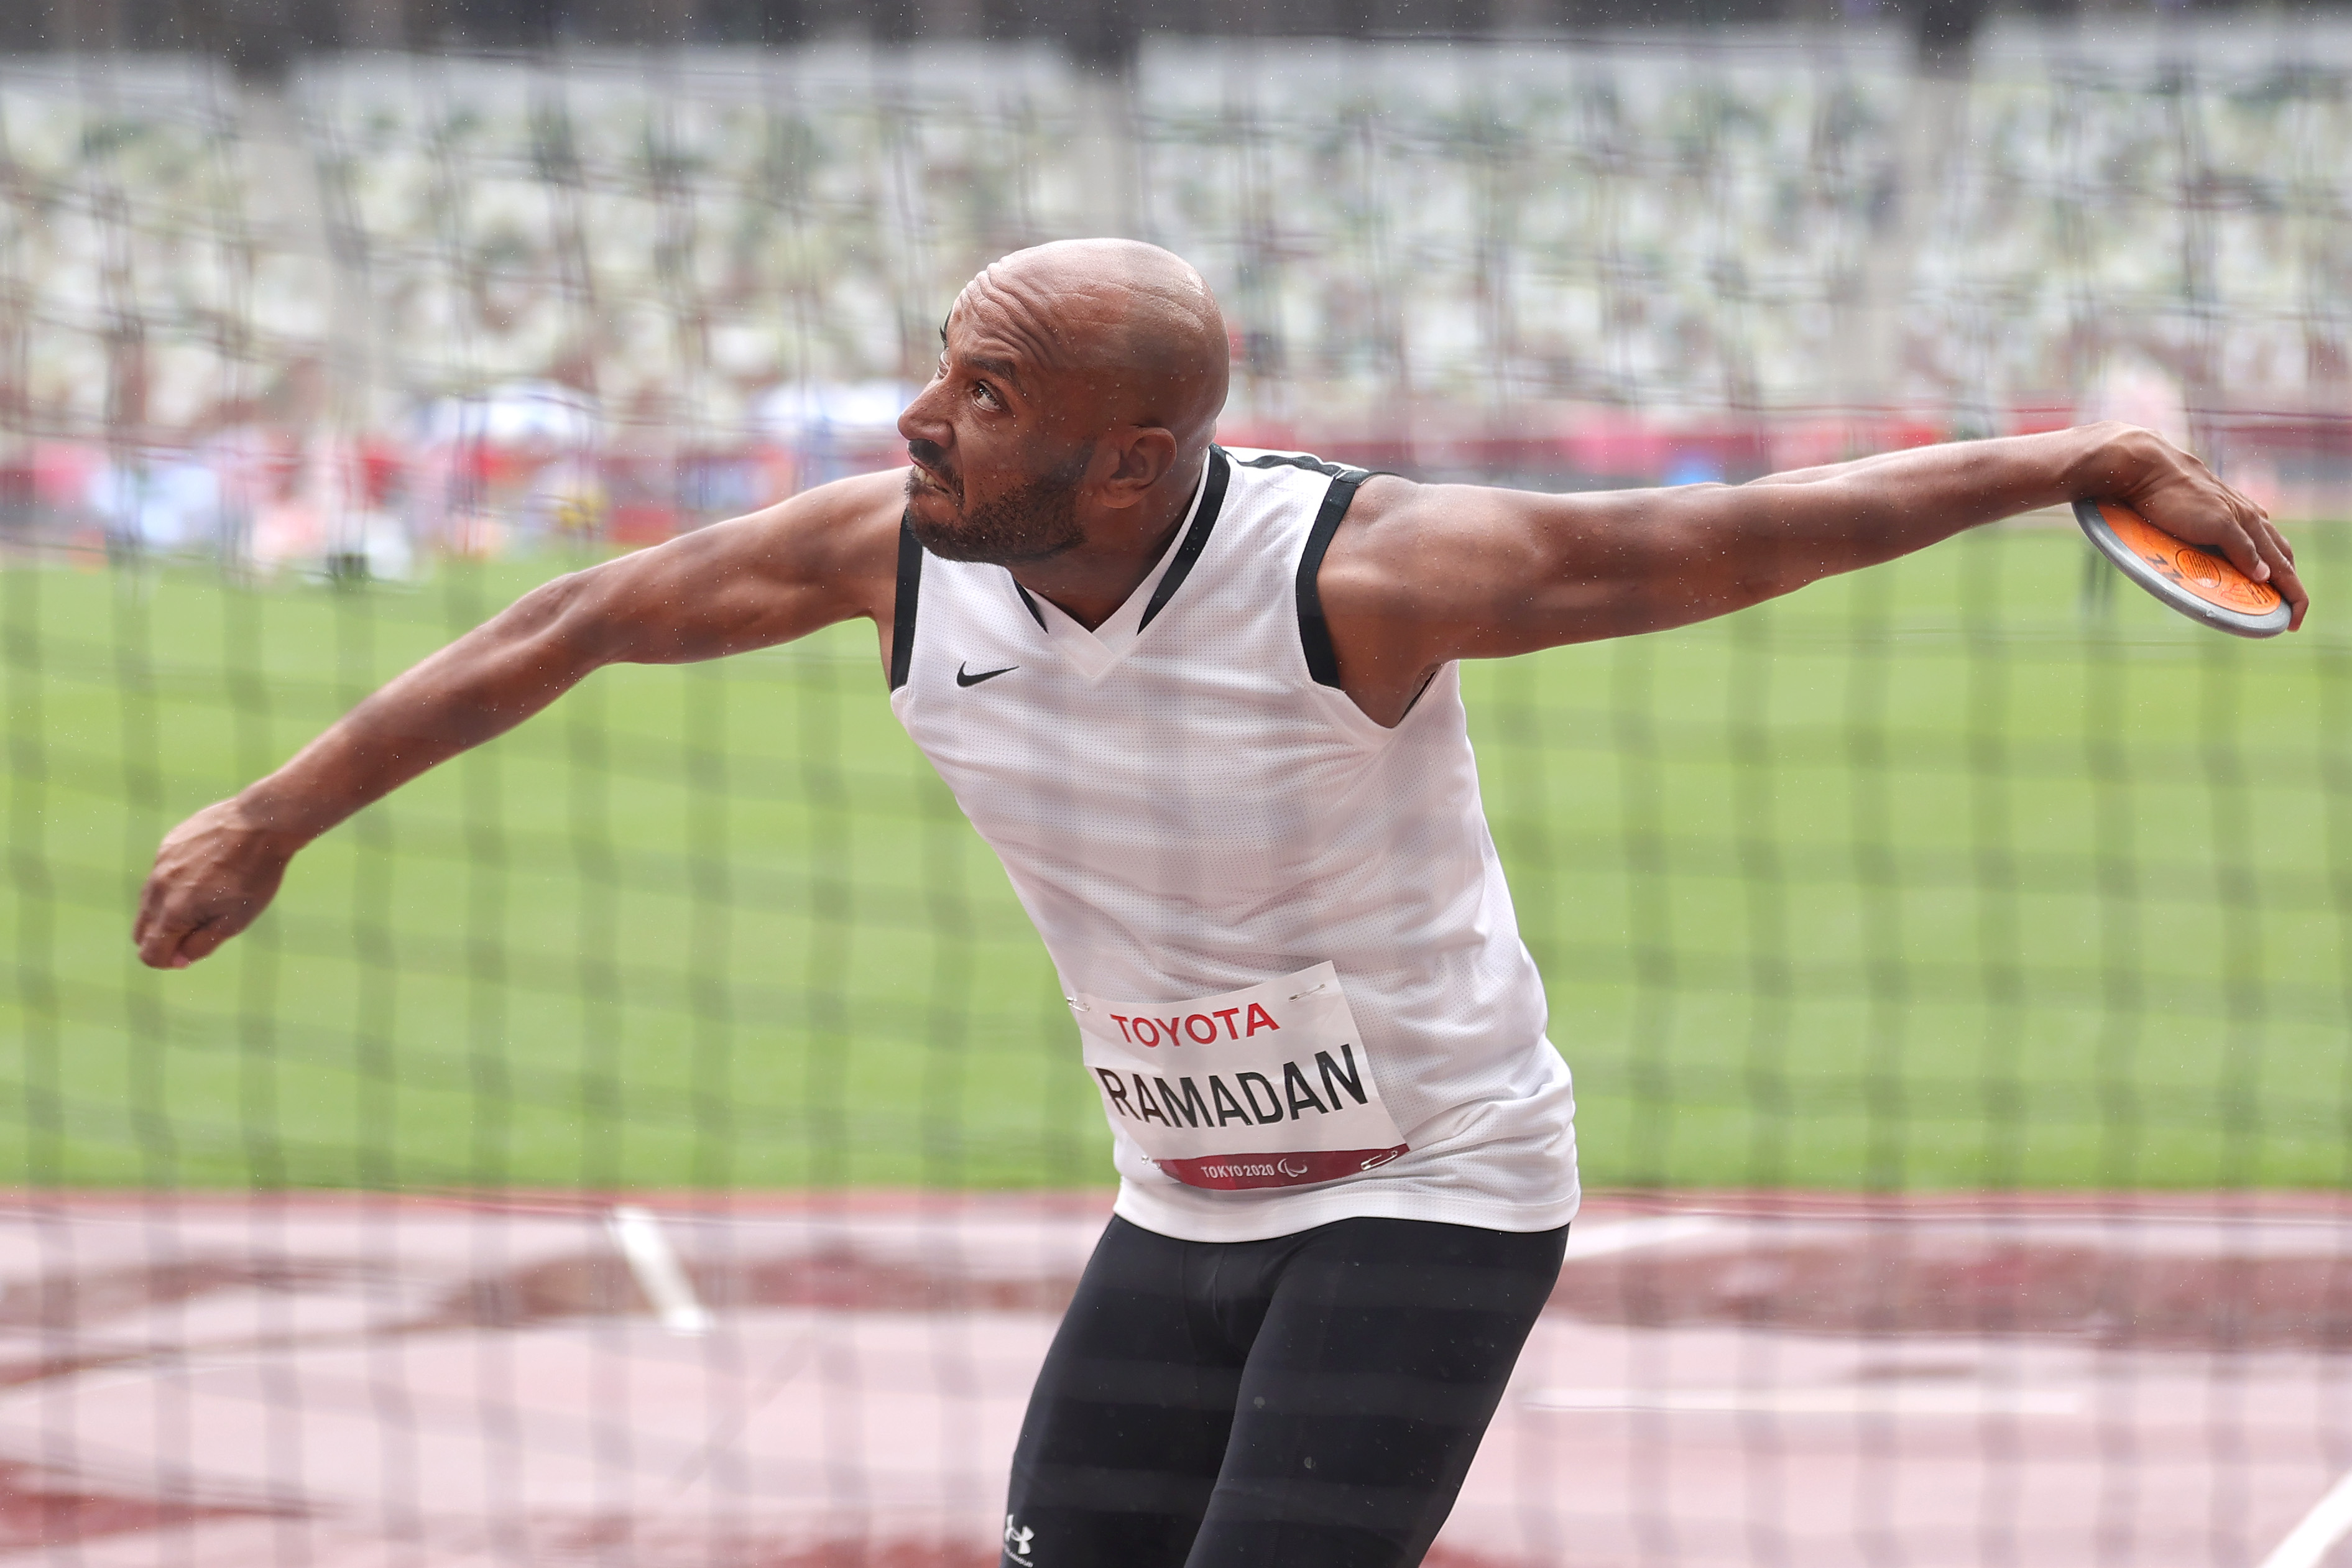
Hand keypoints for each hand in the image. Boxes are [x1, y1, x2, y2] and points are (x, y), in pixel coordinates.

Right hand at [133, 800, 303, 968]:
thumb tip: (177, 960)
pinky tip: (207, 872)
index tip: (193, 952)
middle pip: (141, 931)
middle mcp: (156, 888)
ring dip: (168, 911)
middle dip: (163, 940)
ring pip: (148, 902)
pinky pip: (160, 875)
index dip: (169, 961)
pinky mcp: (167, 846)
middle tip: (198, 929)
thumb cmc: (254, 875)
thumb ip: (201, 945)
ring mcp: (159, 865)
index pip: (149, 953)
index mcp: (172, 912)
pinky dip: (175, 883)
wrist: (261, 823)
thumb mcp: (235, 920)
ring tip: (208, 899)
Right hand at [2092, 423, 2308, 630]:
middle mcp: (2247, 516)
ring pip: (2275, 552)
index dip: (2284, 572)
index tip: (2287, 596)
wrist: (2151, 470)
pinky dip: (2258, 566)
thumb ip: (2214, 534)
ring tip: (2288, 604)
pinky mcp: (2223, 521)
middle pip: (2283, 553)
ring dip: (2285, 580)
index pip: (2275, 545)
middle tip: (2295, 607)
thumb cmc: (2167, 492)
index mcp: (2243, 514)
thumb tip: (2227, 558)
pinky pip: (2248, 548)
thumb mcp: (2198, 516)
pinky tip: (2261, 580)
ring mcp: (2237, 518)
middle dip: (2293, 583)